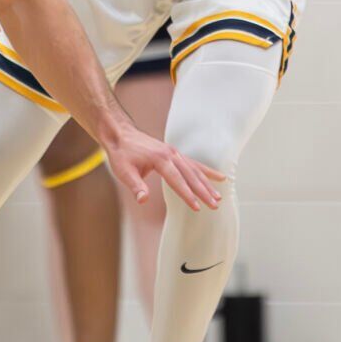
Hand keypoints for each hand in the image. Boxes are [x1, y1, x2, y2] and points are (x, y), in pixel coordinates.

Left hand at [102, 121, 224, 211]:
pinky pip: (193, 163)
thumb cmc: (121, 154)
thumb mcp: (124, 171)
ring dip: (208, 183)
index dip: (187, 195)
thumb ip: (135, 186)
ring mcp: (174, 153)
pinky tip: (219, 177)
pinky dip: (206, 171)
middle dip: (203, 191)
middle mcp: (171, 154)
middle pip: (190, 175)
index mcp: (160, 159)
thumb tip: (143, 200)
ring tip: (219, 196)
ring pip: (195, 169)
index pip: (177, 180)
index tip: (197, 207)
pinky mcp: (175, 153)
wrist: (121, 134)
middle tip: (215, 205)